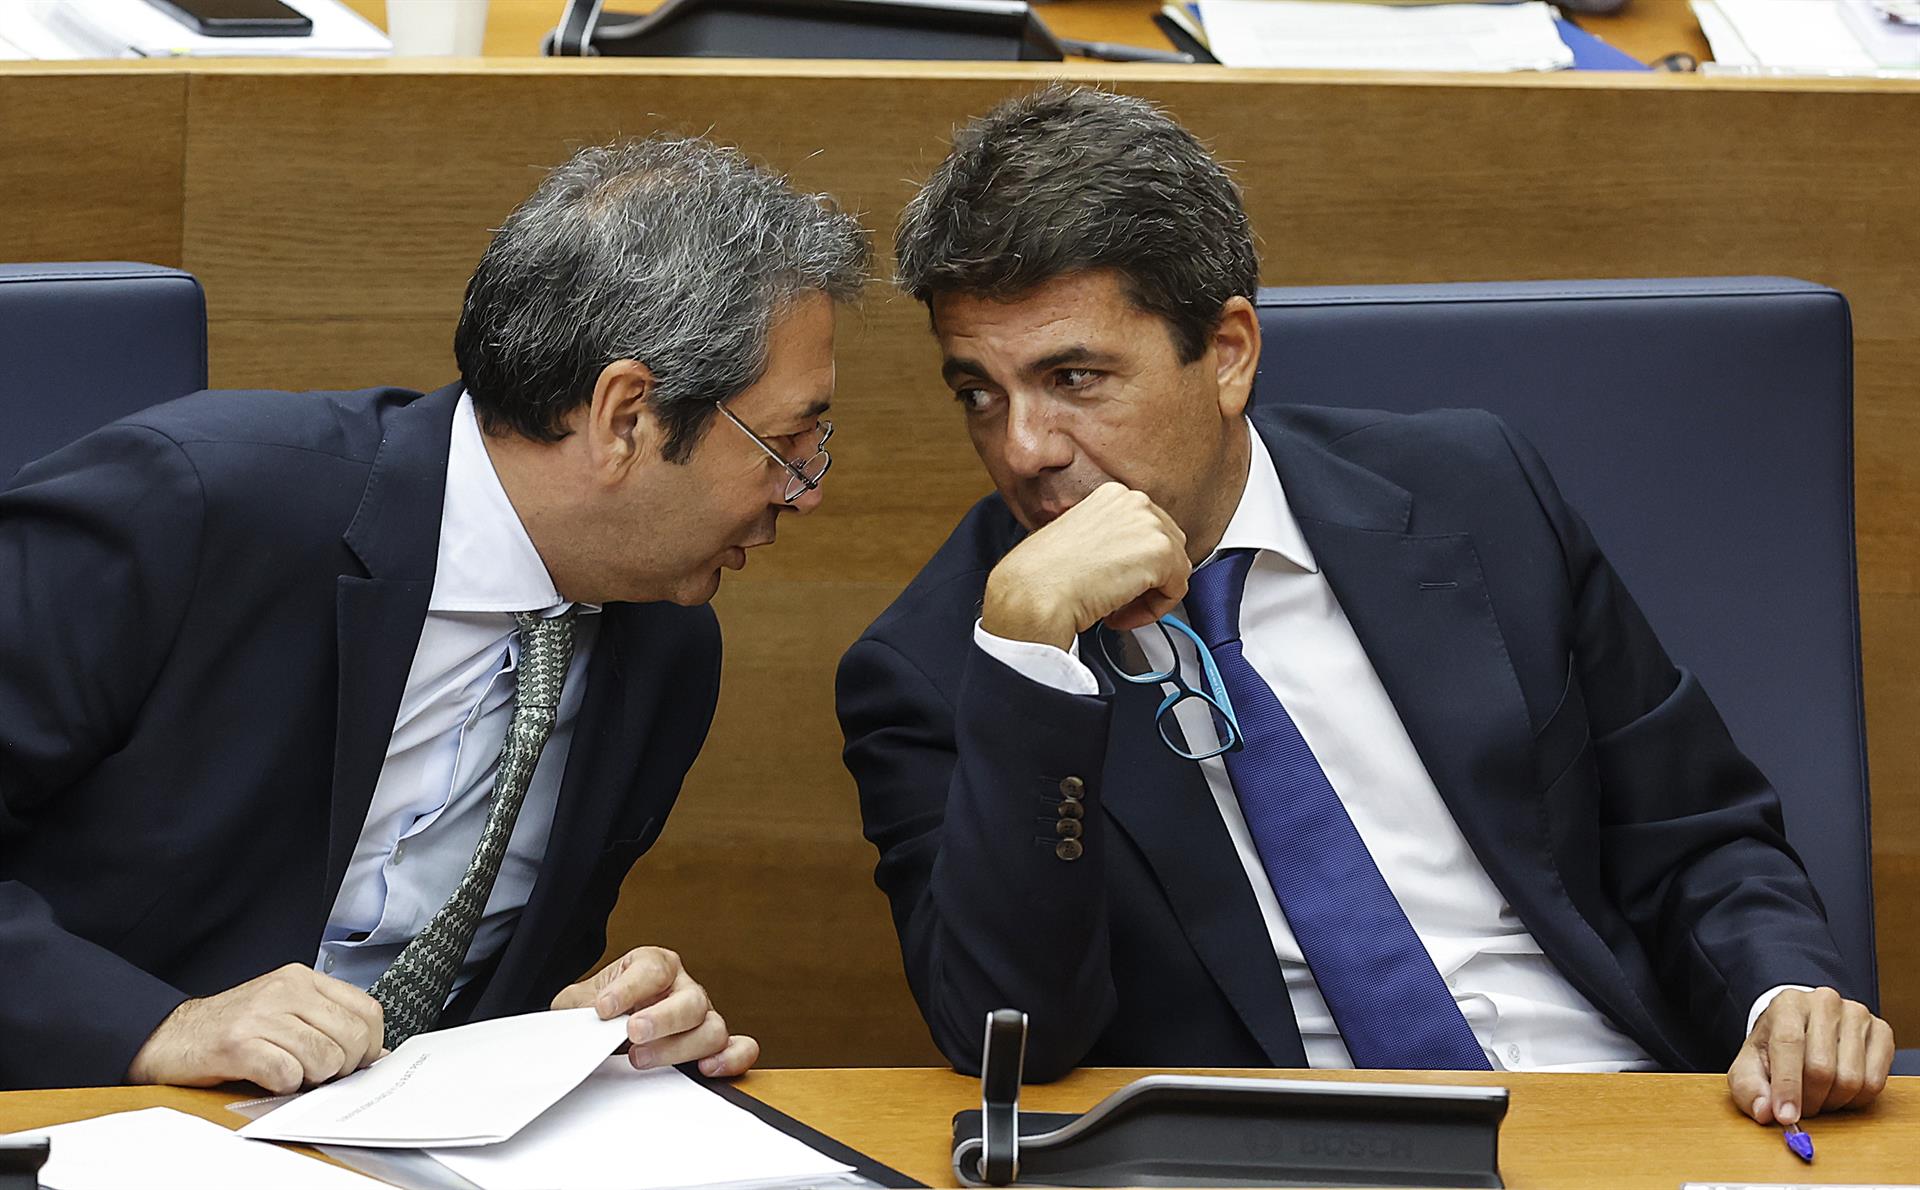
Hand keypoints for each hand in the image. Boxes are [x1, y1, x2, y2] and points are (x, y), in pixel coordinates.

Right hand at [126, 963, 385, 1093]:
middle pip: (352, 1037)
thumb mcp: (288, 1014)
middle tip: (317, 1072)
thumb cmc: (234, 1029)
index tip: (354, 1061)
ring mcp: (262, 1014)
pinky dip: (284, 1085)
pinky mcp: (238, 1043)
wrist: (171, 1036)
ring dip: (311, 1078)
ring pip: (324, 1057)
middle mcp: (286, 990)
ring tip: (289, 1072)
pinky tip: (268, 1077)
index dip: (370, 1045)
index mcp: (303, 979)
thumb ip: (331, 1025)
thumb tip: (377, 1056)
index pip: (368, 1010)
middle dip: (342, 1067)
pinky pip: (287, 1073)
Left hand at [551, 947, 758, 1076]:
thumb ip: (577, 1007)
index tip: (604, 1008)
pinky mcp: (713, 1043)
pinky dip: (732, 1058)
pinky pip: (739, 1047)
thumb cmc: (599, 1009)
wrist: (606, 1025)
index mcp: (654, 965)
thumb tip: (578, 1020)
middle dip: (662, 1019)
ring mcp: (701, 1015)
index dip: (629, 989)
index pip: (652, 968)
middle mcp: (683, 987)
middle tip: (633, 1032)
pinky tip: (707, 1068)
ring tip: (641, 1058)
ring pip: (712, 1028)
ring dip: (681, 1047)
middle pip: (690, 999)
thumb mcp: (578, 1001)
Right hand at [982, 482, 1189, 650]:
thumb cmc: (1042, 573)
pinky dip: (1153, 610)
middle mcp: (1134, 502)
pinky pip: (1177, 590)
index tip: (1115, 580)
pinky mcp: (1162, 552)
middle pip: (1168, 546)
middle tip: (1119, 599)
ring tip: (1116, 608)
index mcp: (1113, 494)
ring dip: (1149, 596)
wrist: (1035, 590)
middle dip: (1148, 578)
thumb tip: (1128, 560)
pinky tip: (1120, 613)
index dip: (1135, 564)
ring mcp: (1151, 524)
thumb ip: (1110, 539)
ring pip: (1174, 569)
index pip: (1148, 530)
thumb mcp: (1079, 538)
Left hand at [1728, 987, 1894, 1123]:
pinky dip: (1856, 1099)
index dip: (1787, 1086)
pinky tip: (1839, 1091)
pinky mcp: (1881, 1032)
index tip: (1786, 1117)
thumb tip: (1764, 1112)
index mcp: (1787, 1004)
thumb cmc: (1775, 1048)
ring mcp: (1856, 1015)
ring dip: (1832, 1102)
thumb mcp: (1750, 1065)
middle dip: (1809, 1100)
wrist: (1801, 1027)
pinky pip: (1875, 1083)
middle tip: (1800, 1108)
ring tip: (1818, 1096)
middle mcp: (1824, 1003)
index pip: (1789, 1044)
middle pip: (1821, 1068)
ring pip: (1851, 1079)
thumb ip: (1749, 1089)